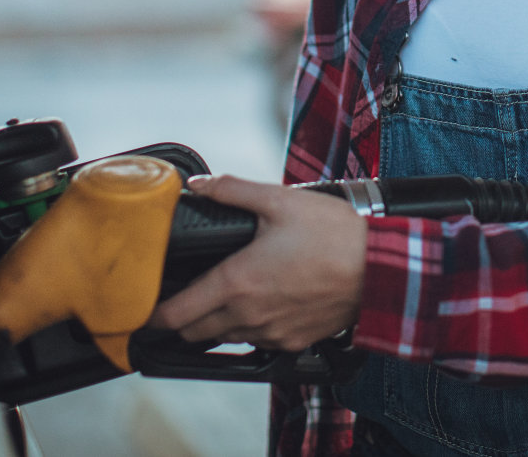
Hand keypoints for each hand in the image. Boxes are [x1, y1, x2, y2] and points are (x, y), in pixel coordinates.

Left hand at [149, 175, 367, 350]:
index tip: (145, 308)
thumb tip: (200, 185)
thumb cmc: (335, 235)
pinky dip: (251, 327)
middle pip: (194, 332)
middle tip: (180, 298)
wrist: (382, 270)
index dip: (153, 314)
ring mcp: (271, 334)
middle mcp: (248, 316)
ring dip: (217, 322)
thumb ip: (233, 191)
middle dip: (181, 319)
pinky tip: (264, 302)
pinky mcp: (294, 342)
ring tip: (226, 294)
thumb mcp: (280, 201)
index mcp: (236, 283)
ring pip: (226, 337)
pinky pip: (259, 342)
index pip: (176, 314)